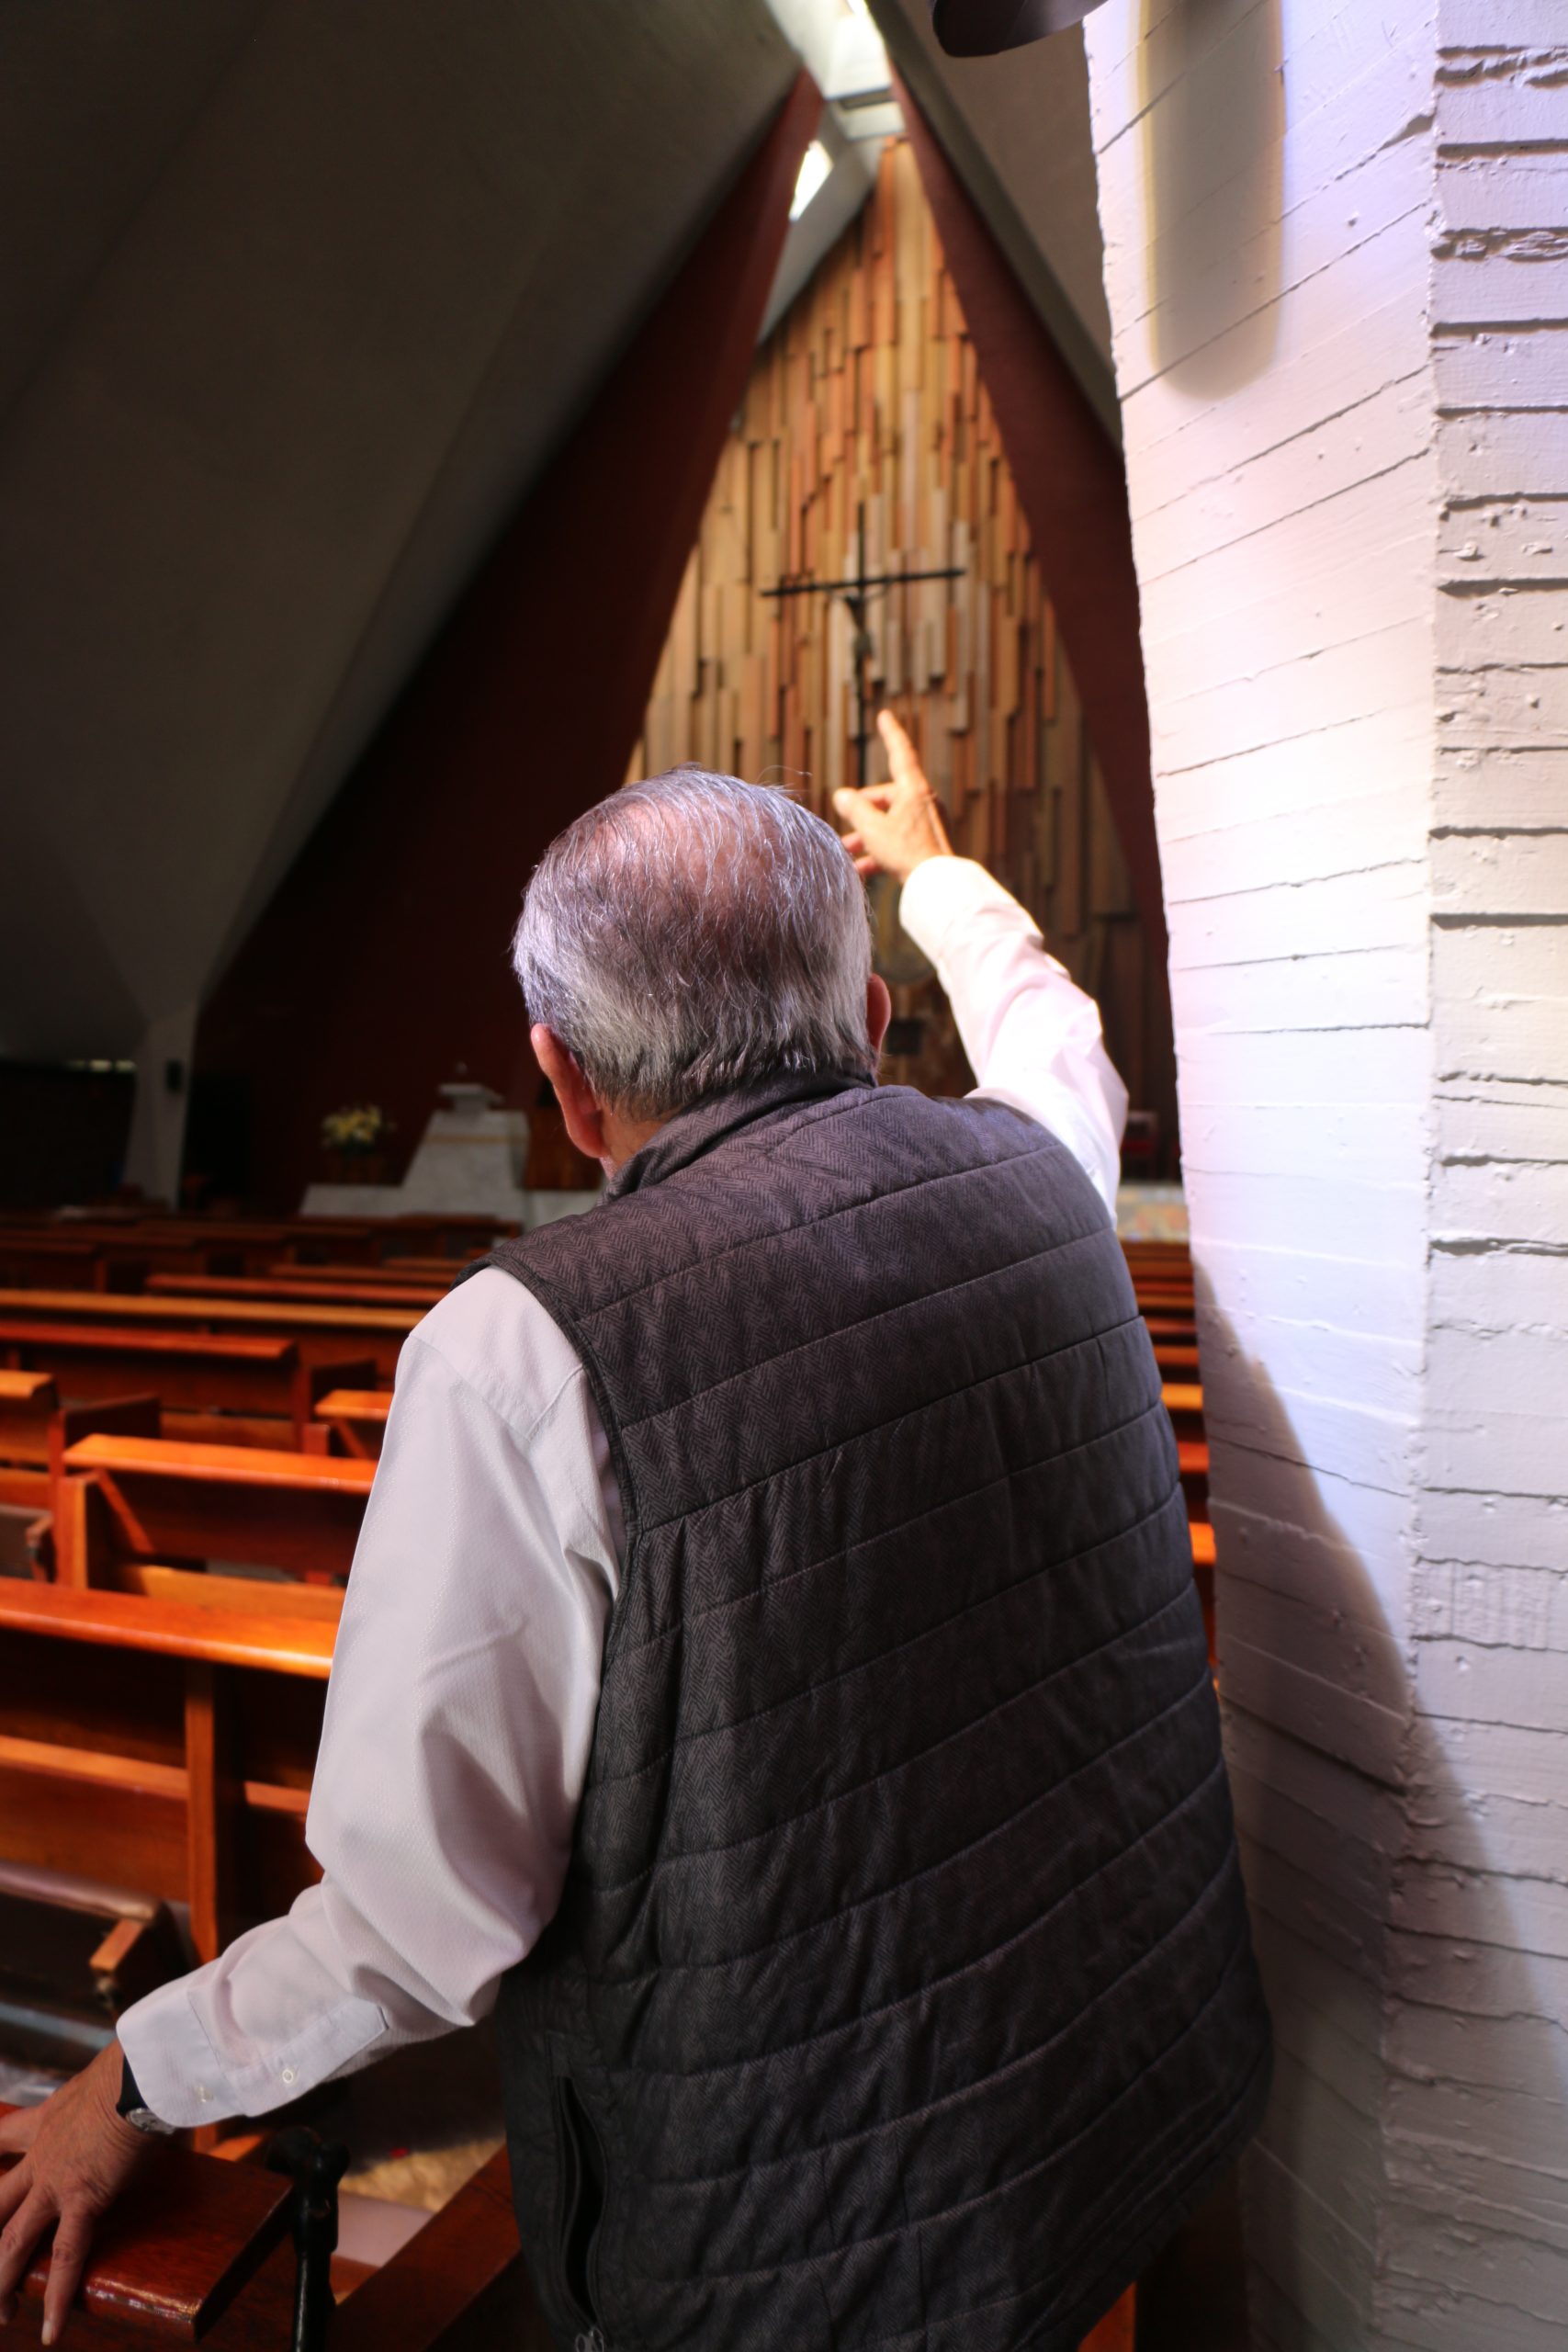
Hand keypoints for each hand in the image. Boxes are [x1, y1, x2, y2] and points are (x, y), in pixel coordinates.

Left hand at [0, 2043, 151, 2342]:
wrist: (141, 2068)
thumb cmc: (136, 2065)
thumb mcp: (107, 2080)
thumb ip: (113, 2098)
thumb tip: (153, 2097)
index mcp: (46, 2119)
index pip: (2, 2138)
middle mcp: (40, 2154)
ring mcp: (55, 2182)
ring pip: (12, 2241)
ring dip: (2, 2280)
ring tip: (1, 2315)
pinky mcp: (83, 2199)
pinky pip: (67, 2256)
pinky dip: (58, 2297)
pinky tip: (51, 2331)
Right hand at [833, 710, 953, 883]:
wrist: (936, 885)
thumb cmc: (905, 852)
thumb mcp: (872, 828)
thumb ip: (854, 809)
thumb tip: (842, 796)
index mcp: (913, 789)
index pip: (900, 752)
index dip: (890, 733)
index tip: (885, 716)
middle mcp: (922, 802)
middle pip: (886, 797)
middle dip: (861, 813)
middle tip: (843, 830)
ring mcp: (926, 823)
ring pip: (890, 822)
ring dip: (866, 836)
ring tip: (846, 852)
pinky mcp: (927, 843)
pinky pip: (898, 840)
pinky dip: (879, 851)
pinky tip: (861, 871)